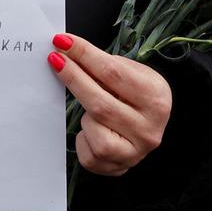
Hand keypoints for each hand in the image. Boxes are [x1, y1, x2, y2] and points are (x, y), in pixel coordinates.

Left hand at [47, 34, 172, 176]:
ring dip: (85, 116)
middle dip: (73, 78)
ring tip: (92, 109)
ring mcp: (135, 152)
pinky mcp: (119, 168)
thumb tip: (67, 51)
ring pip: (94, 131)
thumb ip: (107, 66)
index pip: (113, 73)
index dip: (85, 55)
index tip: (62, 42)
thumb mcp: (134, 74)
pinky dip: (84, 138)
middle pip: (100, 103)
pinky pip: (89, 154)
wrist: (150, 125)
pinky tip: (92, 130)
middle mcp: (149, 128)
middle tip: (55, 59)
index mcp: (156, 98)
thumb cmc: (137, 94)